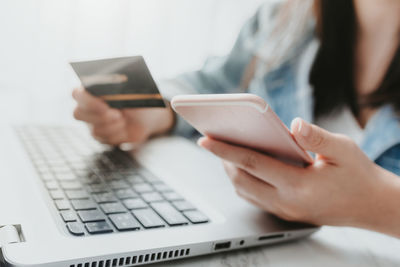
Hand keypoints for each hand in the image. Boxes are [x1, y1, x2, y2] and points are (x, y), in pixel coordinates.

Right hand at [72, 88, 174, 144]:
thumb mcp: (130, 91)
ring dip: (113, 126)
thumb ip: (118, 89)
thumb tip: (113, 94)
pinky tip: (124, 129)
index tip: (105, 105)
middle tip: (118, 115)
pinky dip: (117, 135)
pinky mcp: (101, 136)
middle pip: (79, 113)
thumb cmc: (137, 99)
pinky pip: (103, 139)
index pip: (77, 94)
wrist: (146, 116)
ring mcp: (92, 123)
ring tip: (124, 120)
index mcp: (91, 91)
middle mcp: (87, 107)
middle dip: (100, 116)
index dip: (88, 101)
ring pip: (94, 129)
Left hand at [198, 118, 399, 234]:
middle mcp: (287, 201)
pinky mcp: (286, 213)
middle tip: (212, 140)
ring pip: (245, 192)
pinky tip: (245, 166)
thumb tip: (293, 123)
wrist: (372, 205)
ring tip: (225, 151)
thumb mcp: (344, 150)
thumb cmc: (359, 176)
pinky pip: (255, 198)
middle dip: (222, 160)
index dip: (225, 149)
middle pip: (241, 180)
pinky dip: (244, 182)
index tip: (204, 139)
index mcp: (299, 185)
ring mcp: (285, 210)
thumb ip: (316, 137)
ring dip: (232, 172)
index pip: (252, 163)